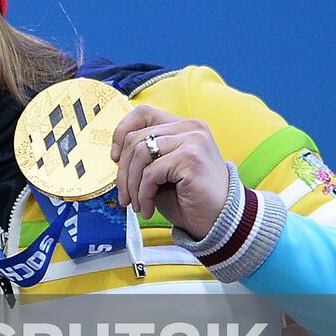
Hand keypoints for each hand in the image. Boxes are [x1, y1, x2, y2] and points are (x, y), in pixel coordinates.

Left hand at [110, 105, 230, 237]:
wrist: (221, 222)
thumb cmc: (190, 197)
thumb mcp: (163, 170)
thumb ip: (146, 155)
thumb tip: (115, 153)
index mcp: (184, 126)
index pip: (143, 113)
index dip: (121, 132)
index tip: (115, 158)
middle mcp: (190, 127)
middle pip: (136, 137)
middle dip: (123, 171)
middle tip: (124, 195)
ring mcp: (193, 140)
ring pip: (140, 154)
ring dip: (132, 185)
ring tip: (136, 204)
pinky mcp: (191, 158)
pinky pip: (151, 172)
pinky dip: (143, 193)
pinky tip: (148, 207)